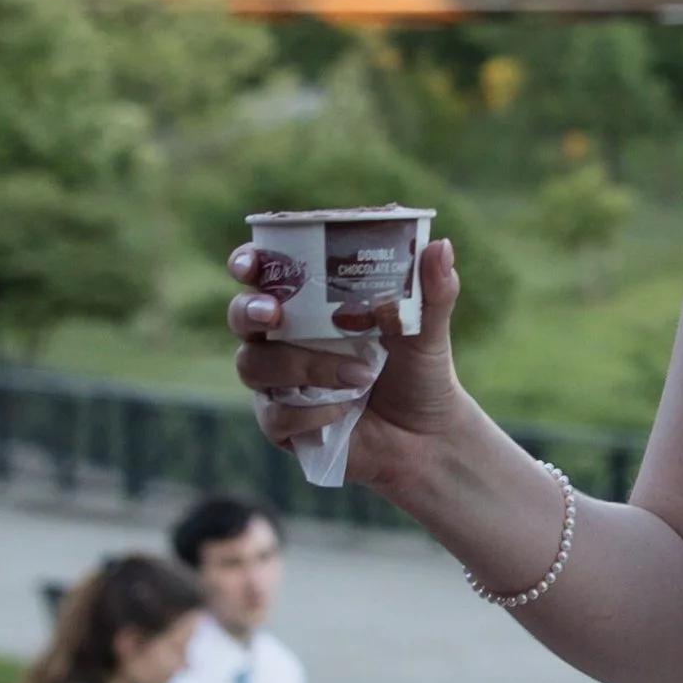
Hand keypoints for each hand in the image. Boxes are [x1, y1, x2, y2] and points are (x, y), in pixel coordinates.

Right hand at [228, 234, 465, 497]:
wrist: (426, 437)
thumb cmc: (420, 372)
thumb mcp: (429, 330)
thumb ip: (433, 291)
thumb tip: (440, 246)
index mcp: (311, 304)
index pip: (266, 273)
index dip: (249, 262)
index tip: (251, 264)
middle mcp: (284, 339)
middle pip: (241, 316)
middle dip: (250, 310)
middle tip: (273, 313)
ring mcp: (277, 383)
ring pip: (254, 365)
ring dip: (302, 366)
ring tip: (358, 374)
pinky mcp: (280, 426)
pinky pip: (274, 414)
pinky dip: (312, 411)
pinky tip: (344, 410)